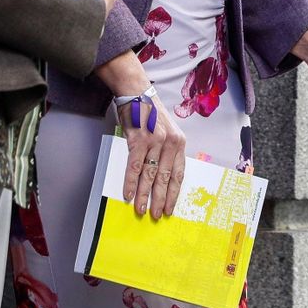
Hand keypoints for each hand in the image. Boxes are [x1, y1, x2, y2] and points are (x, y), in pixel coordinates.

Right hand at [96, 53, 184, 218]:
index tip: (170, 208)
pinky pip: (134, 167)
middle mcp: (169, 143)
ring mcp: (154, 141)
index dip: (174, 193)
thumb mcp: (167, 130)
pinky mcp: (138, 140)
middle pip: (165, 178)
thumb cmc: (150, 113)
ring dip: (145, 195)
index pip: (179, 173)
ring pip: (149, 175)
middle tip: (157, 215)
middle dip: (161, 199)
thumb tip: (163, 176)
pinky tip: (128, 195)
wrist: (136, 92)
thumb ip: (168, 150)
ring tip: (142, 210)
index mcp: (179, 142)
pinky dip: (130, 182)